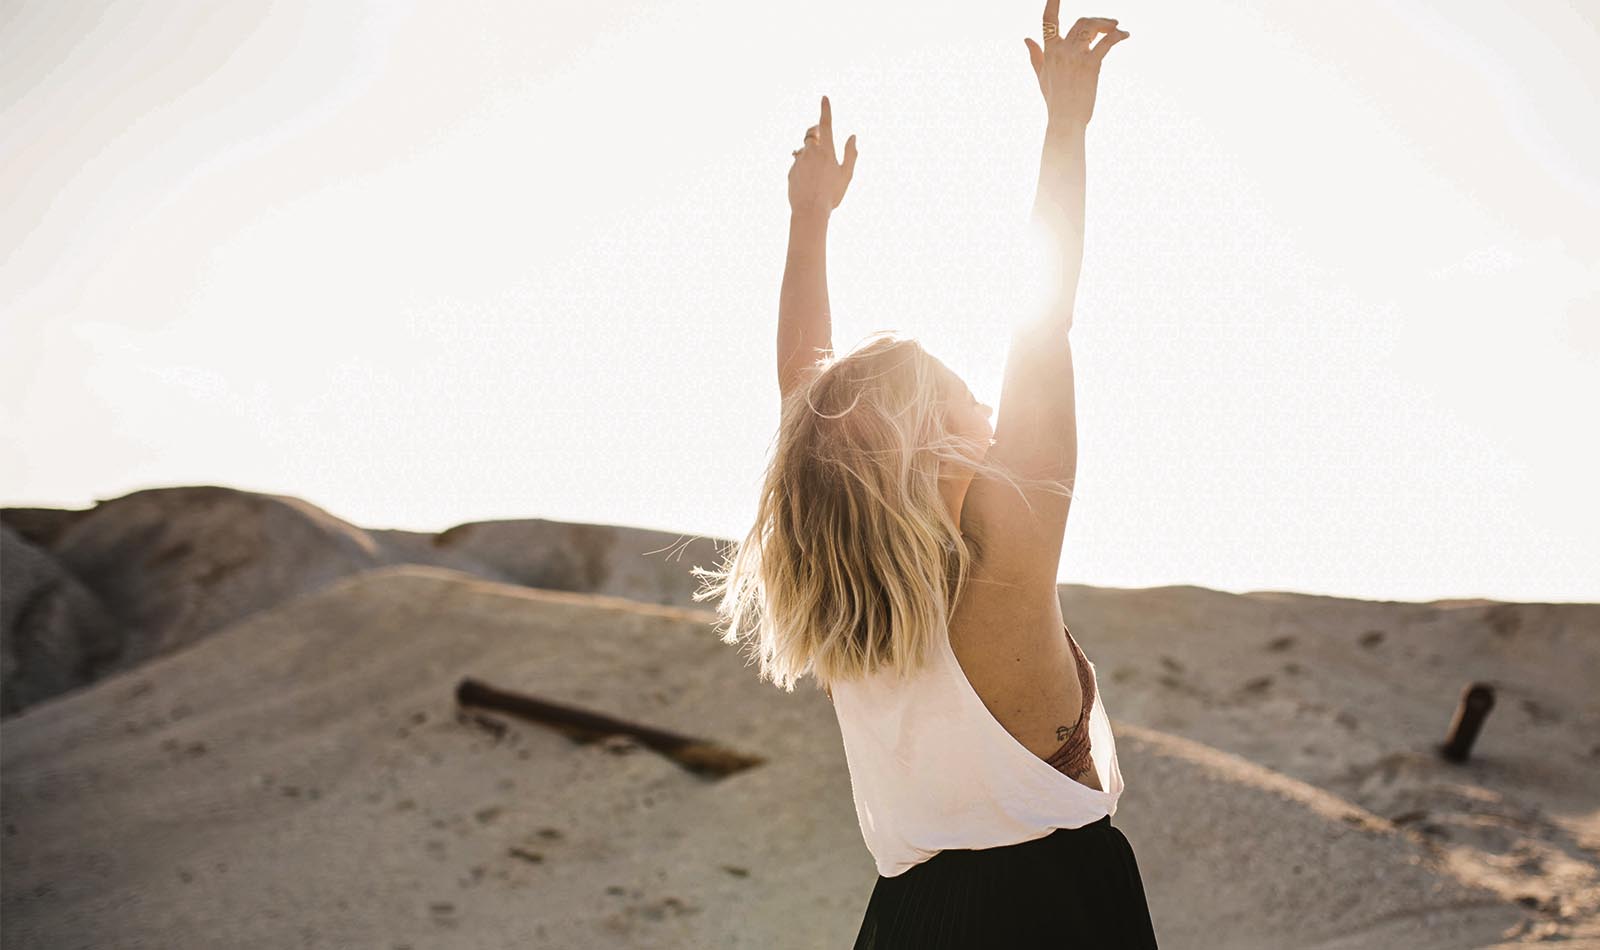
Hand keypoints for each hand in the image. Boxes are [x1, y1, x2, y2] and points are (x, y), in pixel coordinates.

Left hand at [787, 95, 857, 216]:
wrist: (809, 211)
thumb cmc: (831, 194)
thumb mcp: (846, 174)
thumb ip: (851, 154)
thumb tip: (853, 136)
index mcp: (825, 150)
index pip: (825, 124)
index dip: (825, 110)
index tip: (824, 98)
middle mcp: (810, 152)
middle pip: (810, 133)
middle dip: (815, 131)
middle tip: (820, 135)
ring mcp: (798, 161)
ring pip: (803, 150)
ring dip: (810, 153)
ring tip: (818, 172)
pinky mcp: (791, 171)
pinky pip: (798, 164)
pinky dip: (804, 167)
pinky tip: (810, 182)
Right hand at [1023, 5, 1128, 126]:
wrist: (1065, 120)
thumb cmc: (1055, 100)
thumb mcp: (1041, 75)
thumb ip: (1035, 55)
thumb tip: (1026, 38)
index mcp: (1049, 51)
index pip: (1048, 21)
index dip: (1052, 3)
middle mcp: (1061, 51)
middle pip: (1081, 22)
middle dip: (1097, 20)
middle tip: (1109, 25)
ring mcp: (1075, 57)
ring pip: (1092, 28)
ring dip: (1107, 25)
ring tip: (1117, 29)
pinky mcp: (1090, 65)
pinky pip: (1106, 43)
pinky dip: (1117, 36)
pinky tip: (1124, 36)